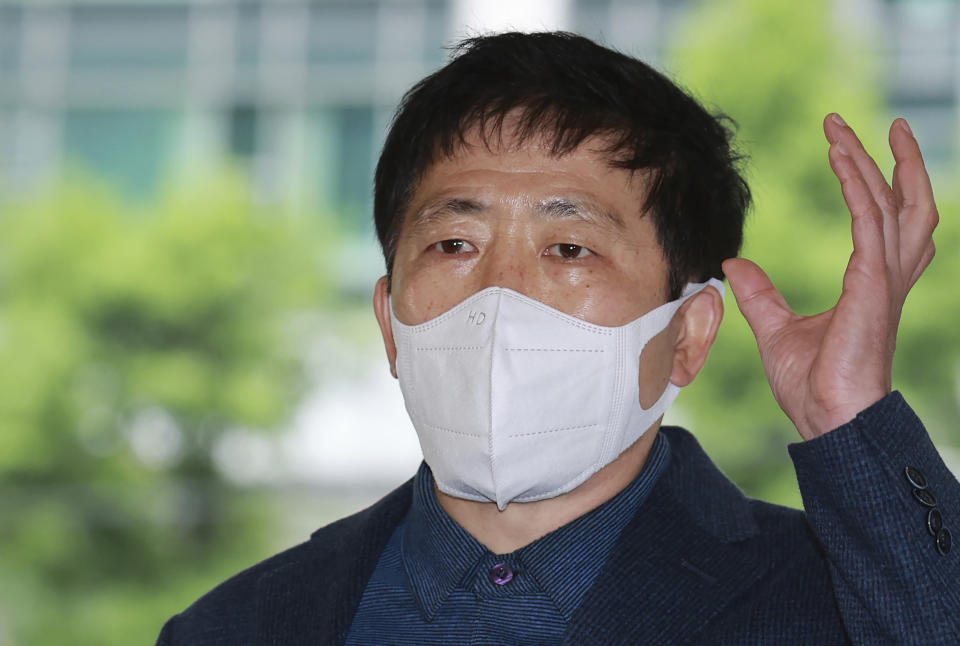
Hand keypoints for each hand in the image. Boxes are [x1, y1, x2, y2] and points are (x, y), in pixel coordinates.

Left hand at [722, 114, 937, 439]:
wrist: (829, 420)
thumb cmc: (812, 385)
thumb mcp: (776, 329)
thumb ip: (759, 294)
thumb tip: (732, 265)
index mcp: (872, 283)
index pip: (885, 219)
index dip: (874, 181)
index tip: (850, 146)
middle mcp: (886, 275)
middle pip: (905, 202)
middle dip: (892, 160)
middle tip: (871, 122)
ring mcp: (884, 280)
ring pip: (892, 203)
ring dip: (871, 163)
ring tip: (848, 130)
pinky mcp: (872, 285)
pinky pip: (870, 222)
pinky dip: (858, 187)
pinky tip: (841, 159)